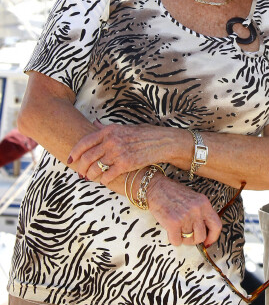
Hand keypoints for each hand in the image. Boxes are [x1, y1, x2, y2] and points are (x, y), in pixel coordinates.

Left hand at [68, 121, 182, 185]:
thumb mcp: (124, 127)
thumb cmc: (145, 134)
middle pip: (87, 158)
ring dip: (90, 176)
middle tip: (80, 173)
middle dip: (80, 168)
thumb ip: (107, 128)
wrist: (163, 142)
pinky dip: (103, 180)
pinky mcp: (126, 164)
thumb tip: (94, 123)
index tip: (70, 159)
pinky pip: (107, 176)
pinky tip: (104, 181)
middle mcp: (111, 141)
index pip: (84, 142)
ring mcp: (118, 153)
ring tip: (91, 178)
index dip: (74, 152)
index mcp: (109, 130)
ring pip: (95, 169)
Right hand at [146, 174, 222, 245]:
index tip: (207, 242)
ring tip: (178, 229)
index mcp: (204, 203)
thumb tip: (205, 231)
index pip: (217, 225)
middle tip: (187, 235)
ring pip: (189, 240)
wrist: (156, 187)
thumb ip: (201, 212)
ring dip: (183, 238)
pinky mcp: (173, 223)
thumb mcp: (193, 199)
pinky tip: (171, 230)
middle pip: (201, 236)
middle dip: (194, 239)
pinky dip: (173, 239)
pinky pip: (177, 241)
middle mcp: (197, 210)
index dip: (213, 237)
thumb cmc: (173, 193)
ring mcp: (185, 217)